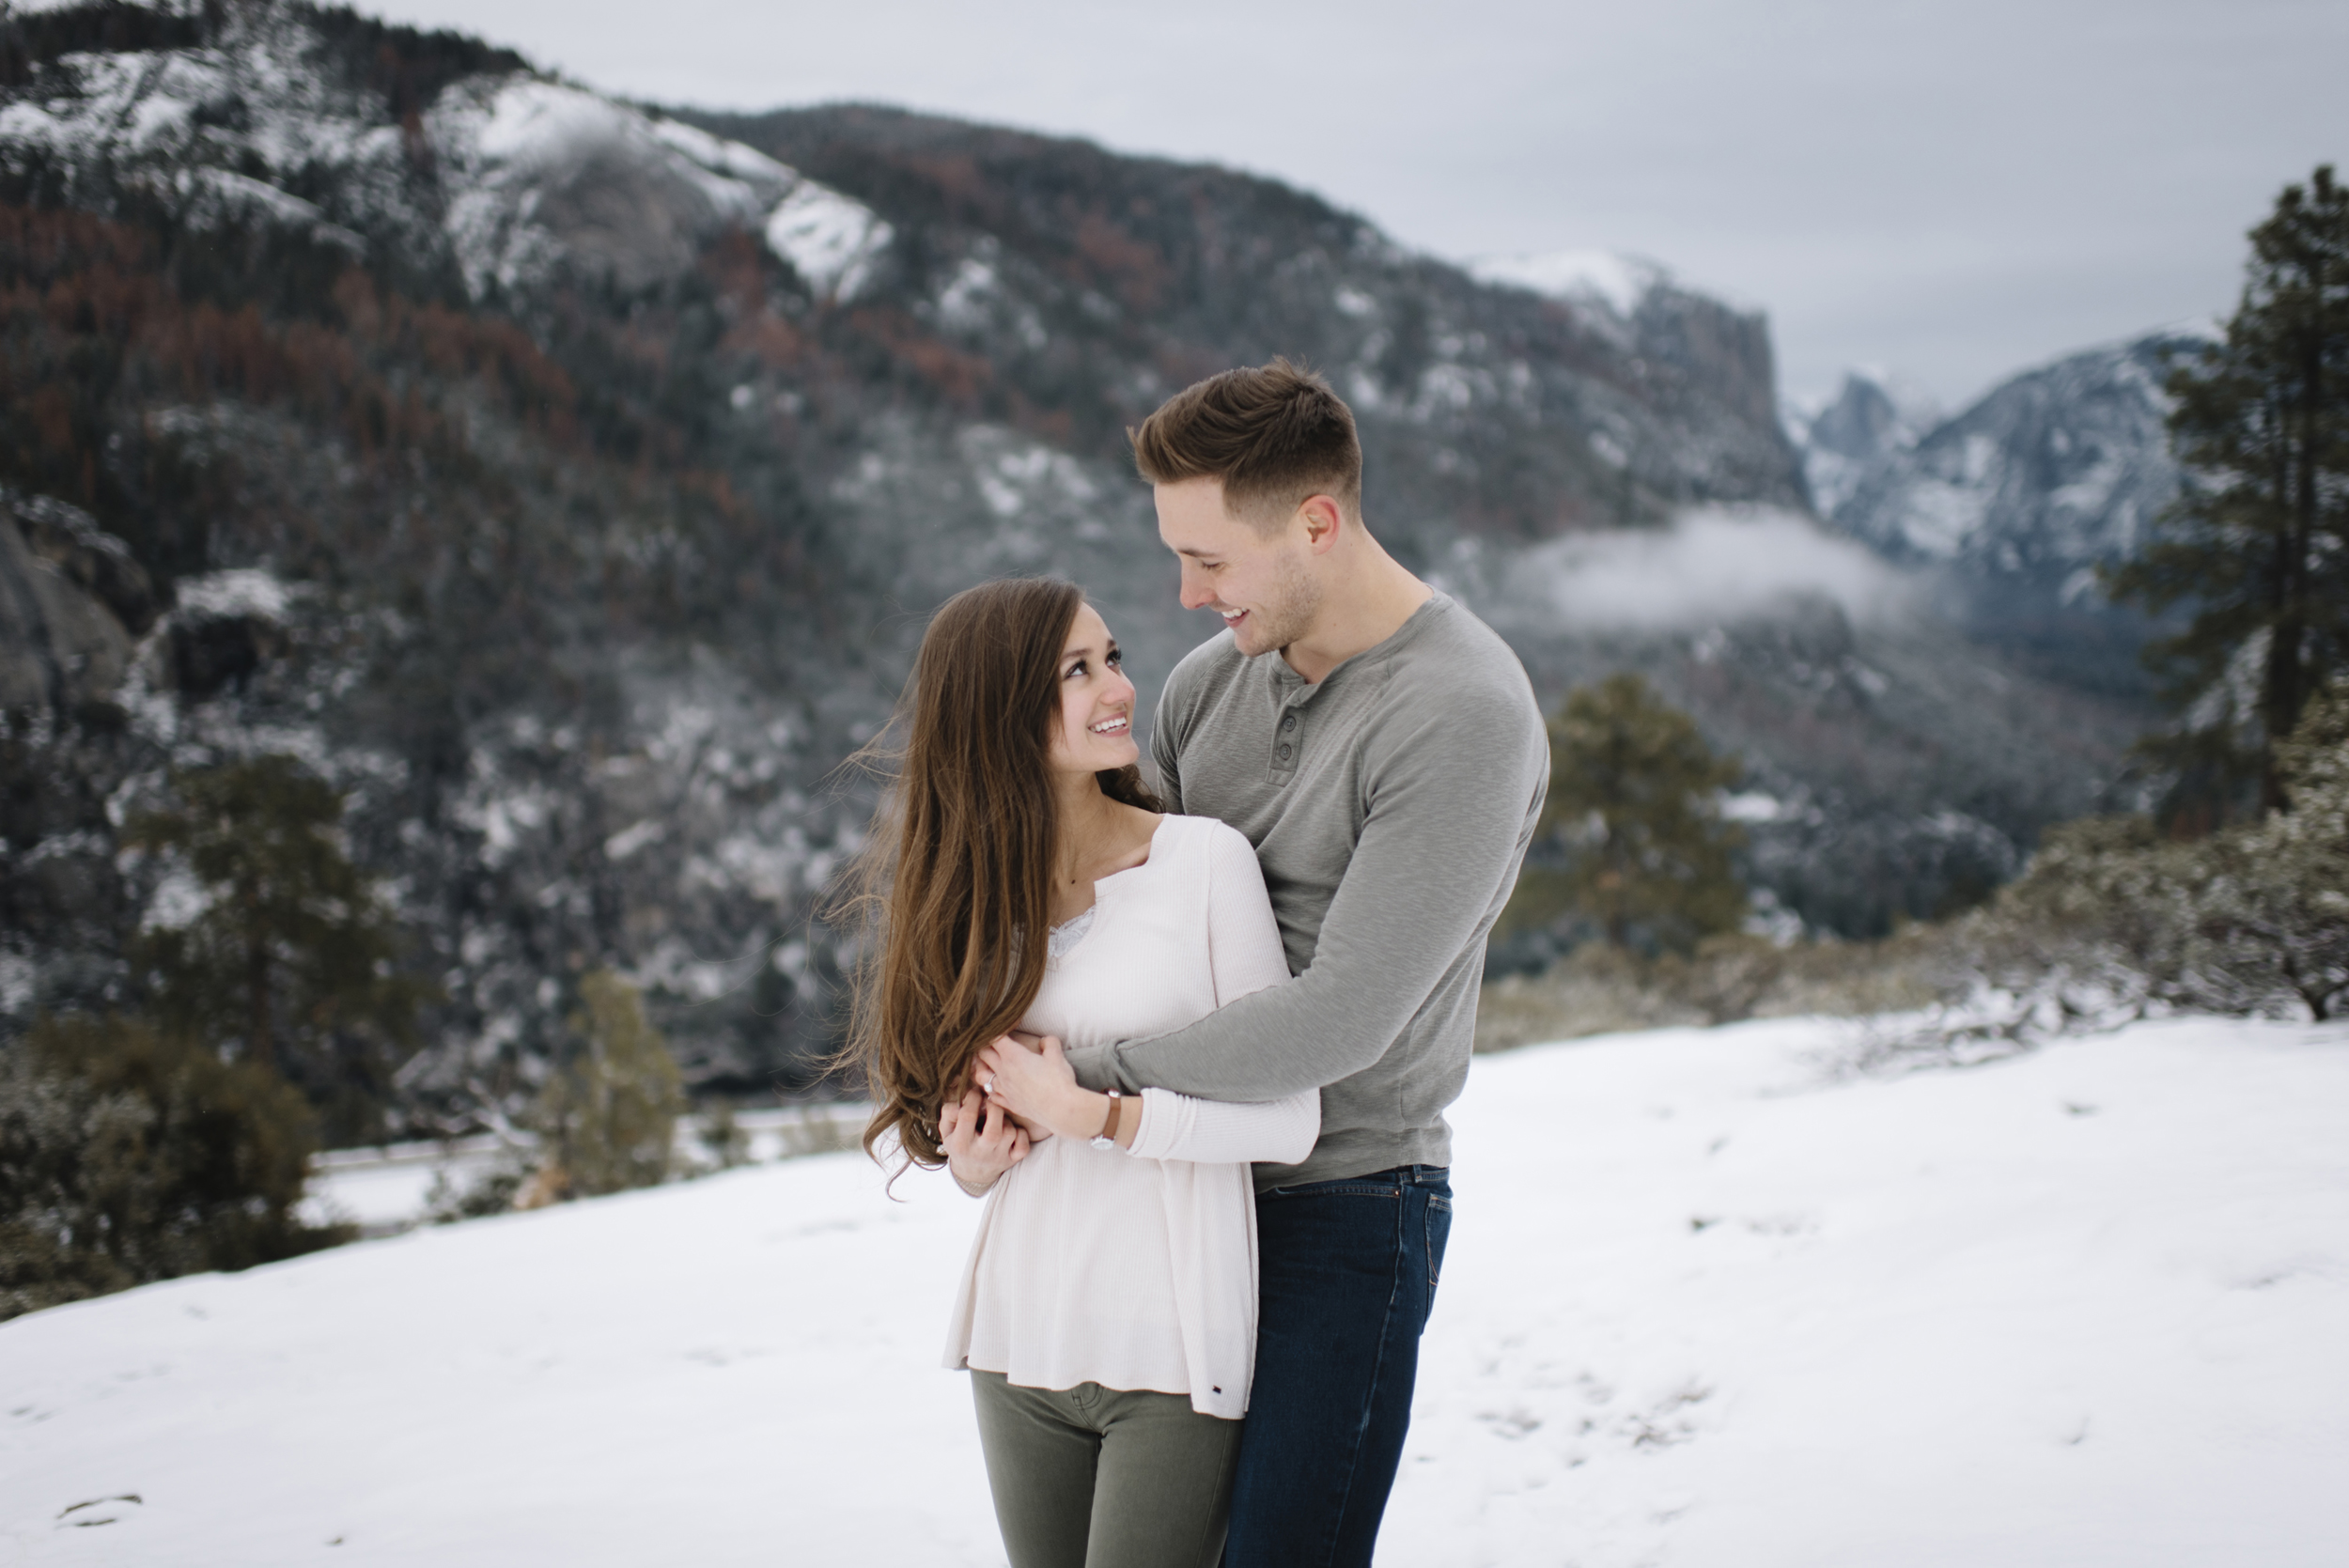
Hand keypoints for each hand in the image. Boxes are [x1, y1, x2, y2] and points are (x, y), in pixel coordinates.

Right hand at [939, 1086, 1028, 1193]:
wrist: (972, 1173)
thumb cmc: (959, 1144)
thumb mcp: (947, 1130)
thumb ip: (949, 1112)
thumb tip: (962, 1101)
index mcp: (960, 1144)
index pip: (968, 1116)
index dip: (972, 1098)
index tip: (975, 1093)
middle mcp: (980, 1153)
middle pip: (994, 1128)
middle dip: (994, 1107)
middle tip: (990, 1102)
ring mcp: (998, 1158)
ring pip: (1009, 1132)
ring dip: (1006, 1121)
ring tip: (998, 1120)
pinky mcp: (1012, 1160)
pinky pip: (1023, 1145)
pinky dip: (1021, 1135)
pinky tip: (1010, 1132)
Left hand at [975, 1033, 1105, 1143]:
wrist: (1061, 1110)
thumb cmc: (1059, 1081)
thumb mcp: (1057, 1055)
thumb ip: (1050, 1043)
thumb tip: (1045, 1041)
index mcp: (1013, 1055)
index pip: (994, 1037)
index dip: (995, 1030)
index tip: (1001, 1028)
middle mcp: (1003, 1071)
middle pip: (982, 1054)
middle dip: (983, 1046)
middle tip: (990, 1043)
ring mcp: (1003, 1089)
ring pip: (979, 1075)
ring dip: (980, 1068)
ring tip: (985, 1065)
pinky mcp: (1008, 1104)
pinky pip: (990, 1095)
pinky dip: (988, 1089)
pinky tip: (993, 1087)